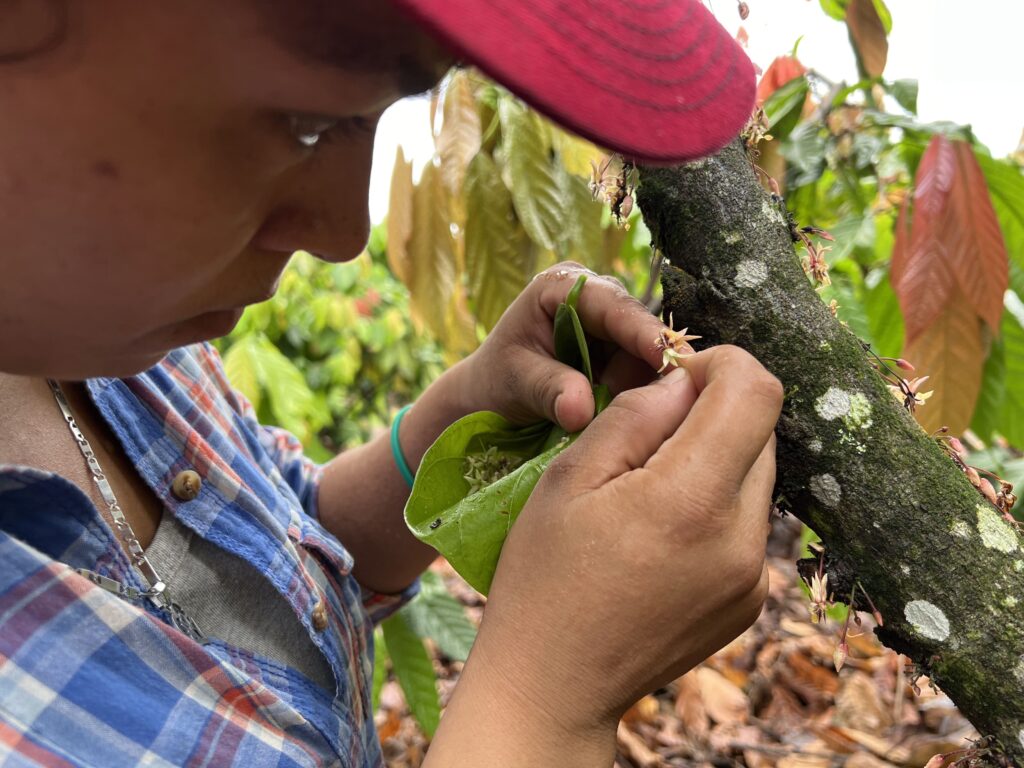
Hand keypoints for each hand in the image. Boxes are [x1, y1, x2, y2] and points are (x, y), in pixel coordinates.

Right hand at [429, 345, 781, 763]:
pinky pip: (749, 522)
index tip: (673, 377)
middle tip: (649, 435)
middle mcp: (741, 538)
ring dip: (715, 459)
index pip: (755, 391)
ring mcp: (753, 576)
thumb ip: (636, 416)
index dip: (718, 364)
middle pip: (761, 431)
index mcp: (690, 500)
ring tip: (651, 489)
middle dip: (713, 412)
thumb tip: (684, 377)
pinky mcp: (752, 599)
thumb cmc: (544, 575)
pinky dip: (716, 505)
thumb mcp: (570, 477)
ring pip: (757, 475)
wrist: (554, 685)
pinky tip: (664, 532)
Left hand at [450, 261, 673, 431]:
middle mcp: (594, 295)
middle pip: (639, 328)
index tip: (667, 360)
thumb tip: (581, 410)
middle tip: (634, 408)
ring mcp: (609, 324)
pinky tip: (625, 414)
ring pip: (645, 354)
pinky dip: (635, 395)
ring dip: (637, 387)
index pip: (613, 305)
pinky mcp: (620, 351)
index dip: (642, 332)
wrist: (490, 396)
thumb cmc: (496, 380)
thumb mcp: (516, 382)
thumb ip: (549, 389)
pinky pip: (641, 372)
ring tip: (611, 413)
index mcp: (561, 285)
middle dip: (643, 368)